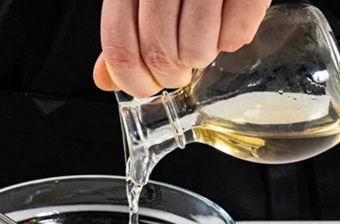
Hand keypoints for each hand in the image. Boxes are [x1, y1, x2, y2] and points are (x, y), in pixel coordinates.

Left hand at [94, 0, 270, 96]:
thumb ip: (123, 33)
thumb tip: (105, 78)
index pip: (120, 47)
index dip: (132, 80)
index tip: (145, 87)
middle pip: (159, 54)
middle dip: (170, 75)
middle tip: (179, 72)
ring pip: (195, 50)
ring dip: (200, 57)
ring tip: (203, 40)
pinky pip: (234, 36)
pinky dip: (231, 38)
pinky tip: (226, 20)